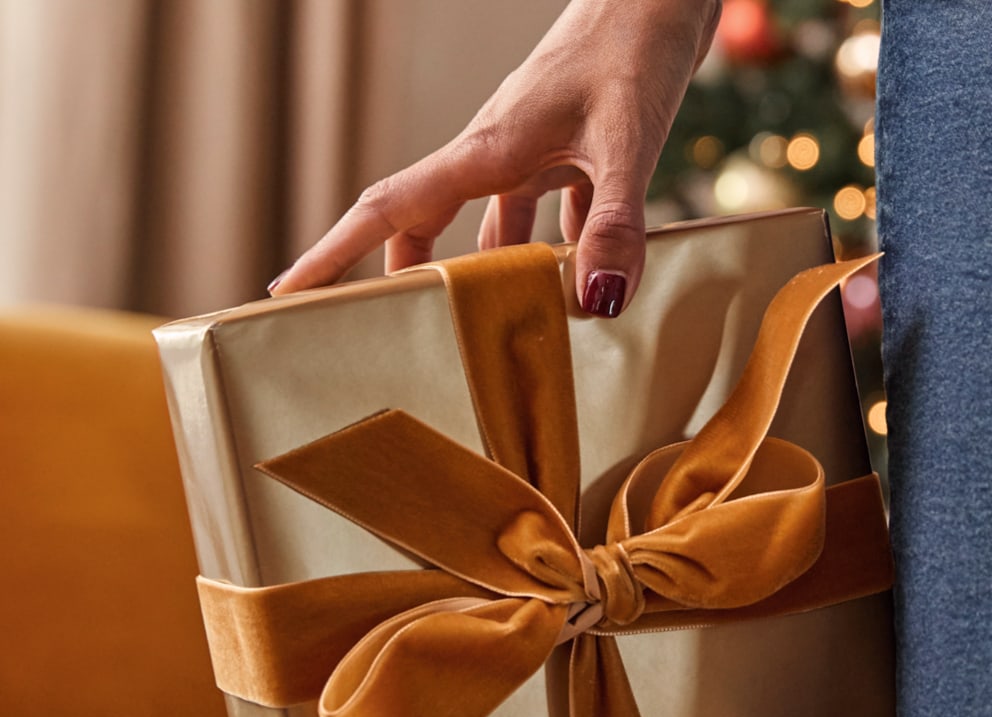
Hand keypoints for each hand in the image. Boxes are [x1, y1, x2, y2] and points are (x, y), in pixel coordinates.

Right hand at [270, 0, 721, 315]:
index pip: (390, 207)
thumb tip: (597, 302)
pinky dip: (560, 254)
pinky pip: (549, 217)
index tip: (290, 291)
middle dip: (401, 276)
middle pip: (426, 224)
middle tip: (386, 330)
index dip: (336, 252)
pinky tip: (583, 285)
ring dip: (490, 277)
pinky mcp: (568, 153)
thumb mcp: (625, 140)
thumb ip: (613, 224)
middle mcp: (497, 154)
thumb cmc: (634, 43)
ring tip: (491, 330)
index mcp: (486, 150)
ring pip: (491, 230)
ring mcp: (531, 153)